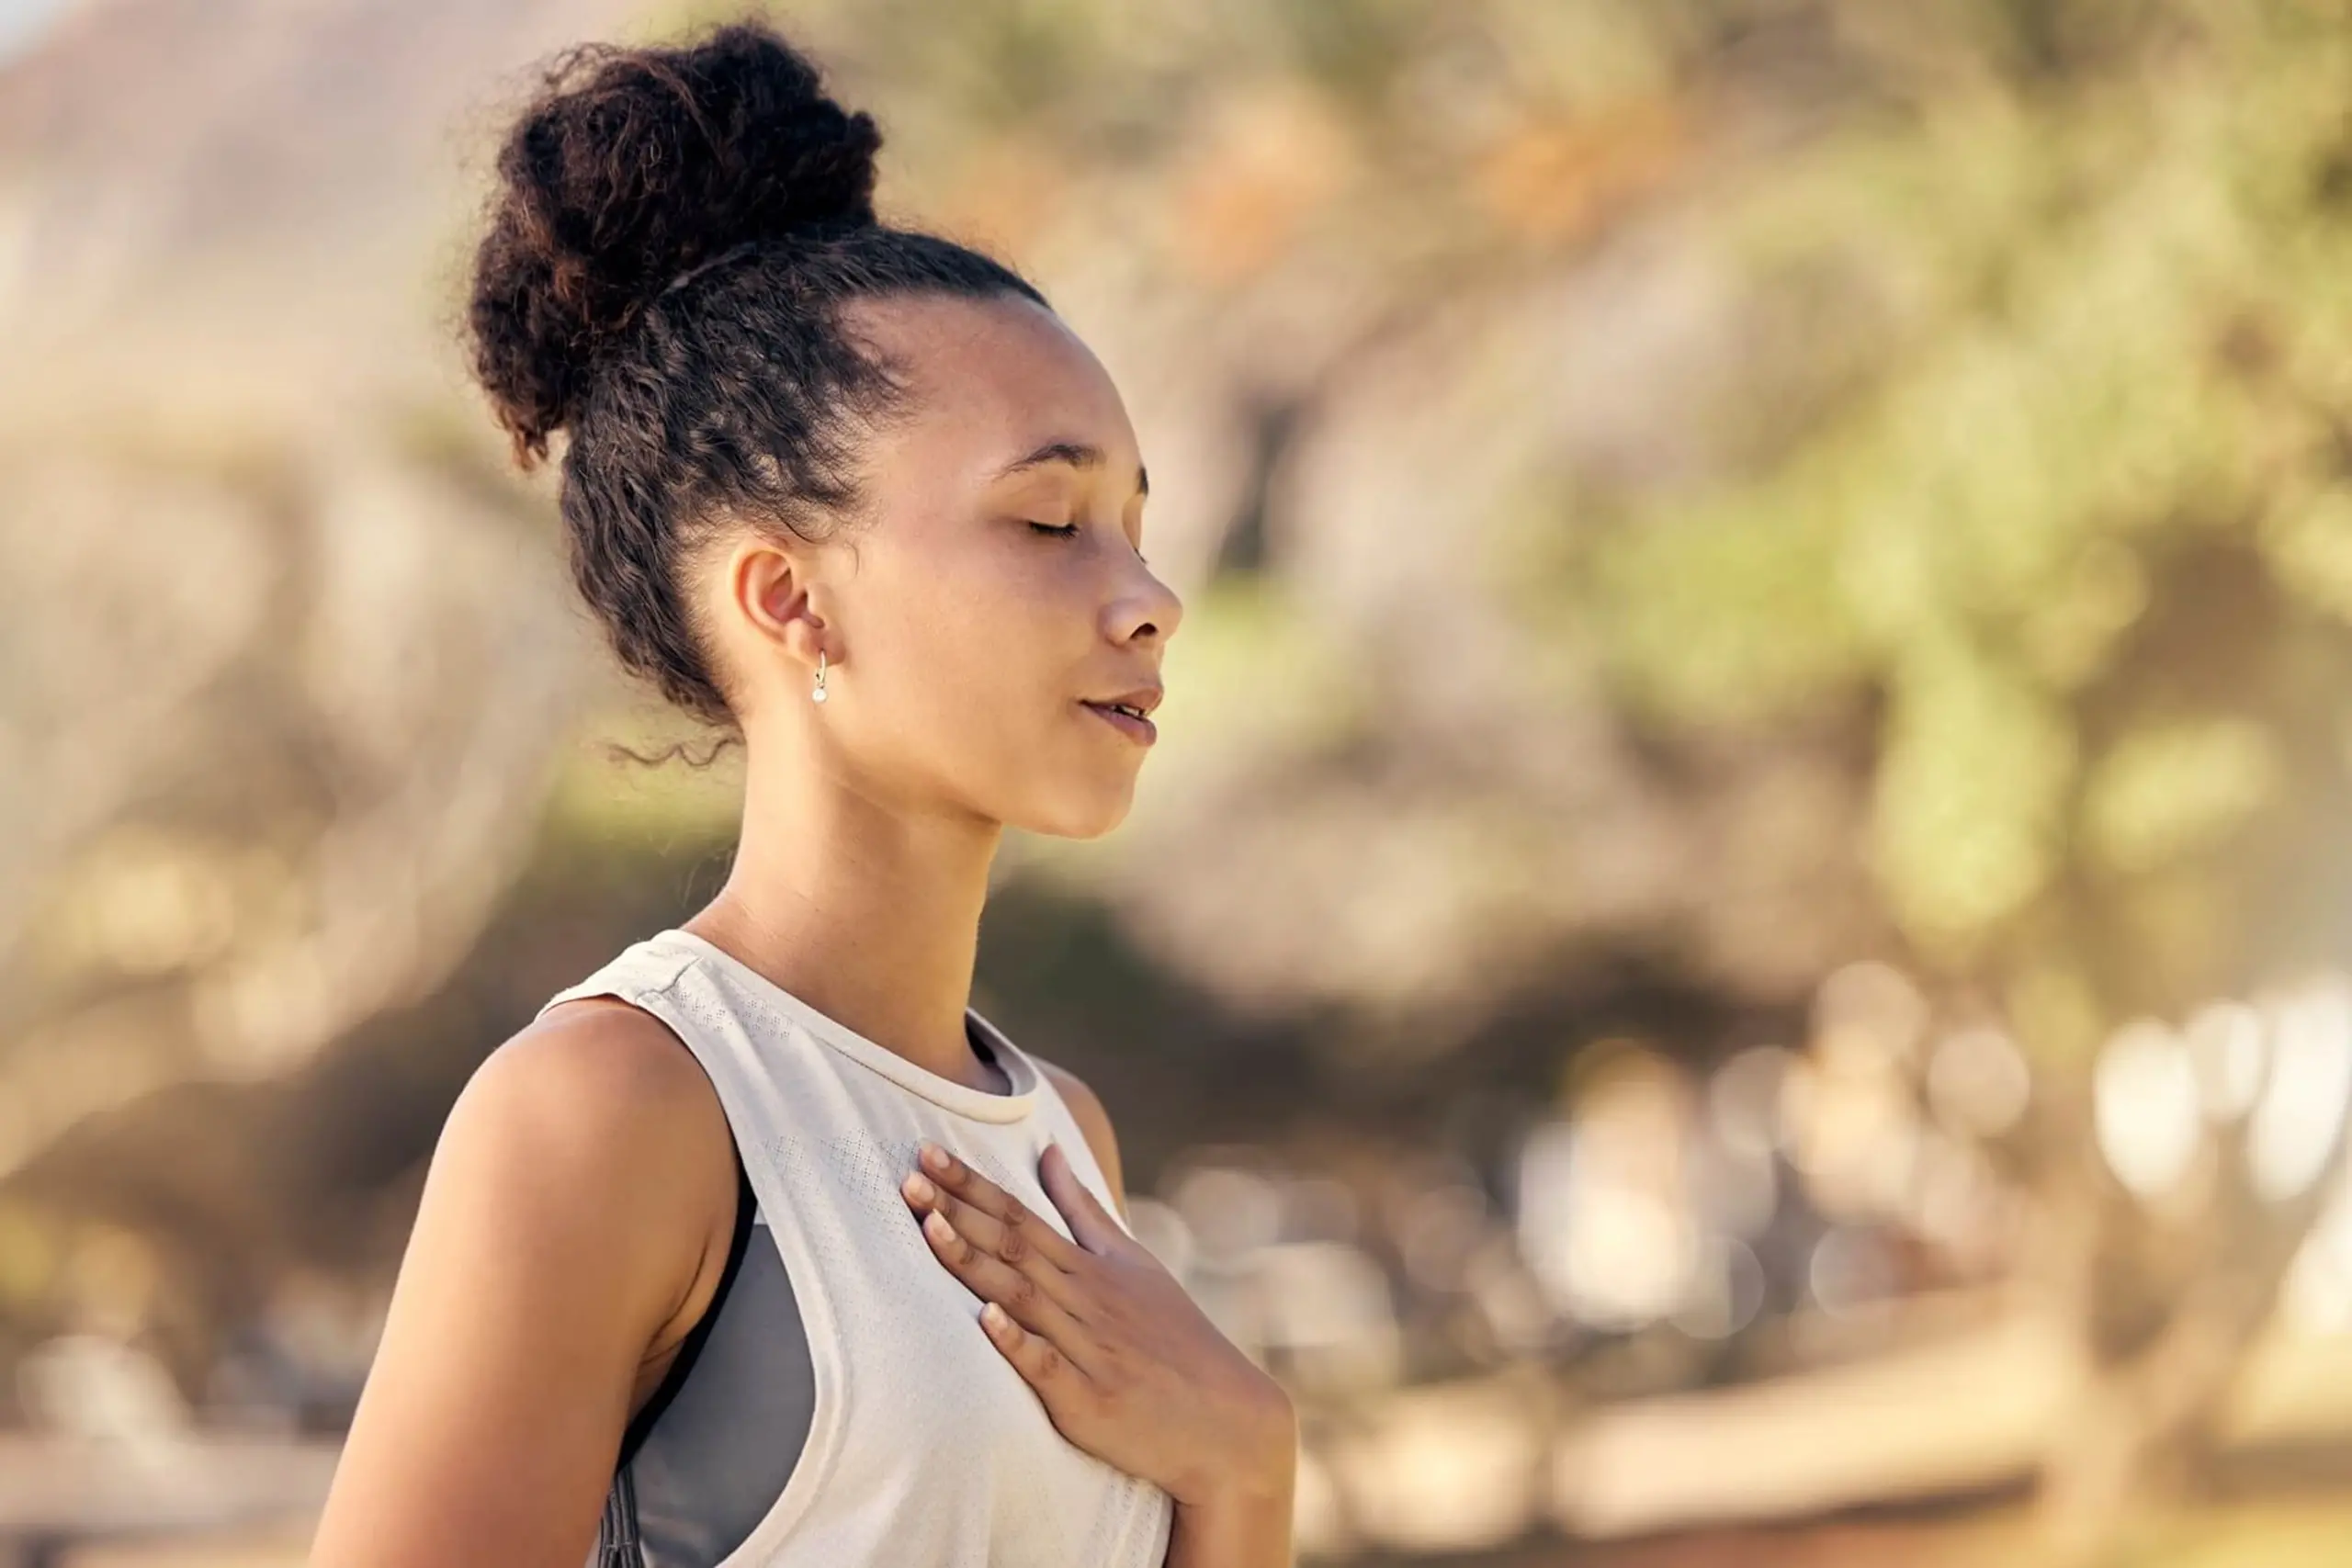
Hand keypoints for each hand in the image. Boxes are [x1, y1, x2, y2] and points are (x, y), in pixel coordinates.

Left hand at [899, 1139, 1296, 1507]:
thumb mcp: (1132, 1261)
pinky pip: (1049, 1366)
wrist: (1224, 1417)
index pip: (1021, 1215)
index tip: (927, 1152)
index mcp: (1089, 1267)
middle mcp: (1084, 1298)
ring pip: (1021, 1296)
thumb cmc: (1171, 1336)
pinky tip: (985, 1318)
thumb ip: (1083, 1209)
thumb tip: (1049, 1151)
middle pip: (1012, 1246)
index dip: (972, 1185)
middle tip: (908, 1175)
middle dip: (958, 1210)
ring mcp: (1087, 1348)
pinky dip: (1018, 1342)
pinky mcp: (1090, 1400)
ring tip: (929, 1228)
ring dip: (974, 1261)